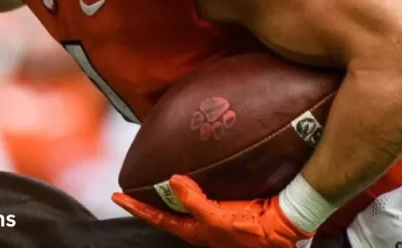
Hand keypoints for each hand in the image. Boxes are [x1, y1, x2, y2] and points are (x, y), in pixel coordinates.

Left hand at [112, 175, 311, 246]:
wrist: (286, 228)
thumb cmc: (252, 230)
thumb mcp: (218, 219)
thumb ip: (193, 201)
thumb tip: (171, 180)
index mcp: (195, 231)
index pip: (158, 217)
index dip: (136, 207)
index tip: (116, 196)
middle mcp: (202, 225)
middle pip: (169, 211)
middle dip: (150, 199)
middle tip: (133, 185)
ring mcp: (215, 217)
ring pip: (185, 201)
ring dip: (171, 189)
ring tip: (158, 175)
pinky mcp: (229, 206)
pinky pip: (205, 192)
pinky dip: (195, 182)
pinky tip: (194, 171)